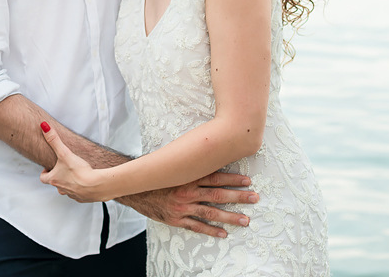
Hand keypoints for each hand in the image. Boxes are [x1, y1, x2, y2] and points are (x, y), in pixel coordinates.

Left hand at [38, 121, 107, 202]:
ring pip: (67, 190)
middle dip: (58, 177)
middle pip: (55, 184)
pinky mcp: (83, 198)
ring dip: (69, 183)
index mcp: (54, 180)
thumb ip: (54, 140)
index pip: (43, 178)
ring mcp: (72, 195)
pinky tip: (86, 181)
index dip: (45, 172)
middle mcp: (62, 189)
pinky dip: (81, 189)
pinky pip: (79, 194)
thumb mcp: (64, 153)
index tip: (50, 167)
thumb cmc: (79, 171)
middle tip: (64, 169)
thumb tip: (43, 126)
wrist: (96, 185)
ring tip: (76, 174)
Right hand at [119, 172, 258, 238]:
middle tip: (254, 198)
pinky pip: (197, 227)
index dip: (232, 179)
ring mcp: (182, 207)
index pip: (215, 177)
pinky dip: (211, 230)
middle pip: (218, 195)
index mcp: (186, 177)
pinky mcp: (176, 219)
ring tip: (245, 220)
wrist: (134, 189)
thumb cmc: (155, 175)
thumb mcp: (172, 166)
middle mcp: (186, 192)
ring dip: (230, 216)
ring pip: (210, 213)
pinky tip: (223, 233)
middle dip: (238, 197)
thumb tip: (207, 156)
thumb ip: (189, 165)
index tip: (248, 181)